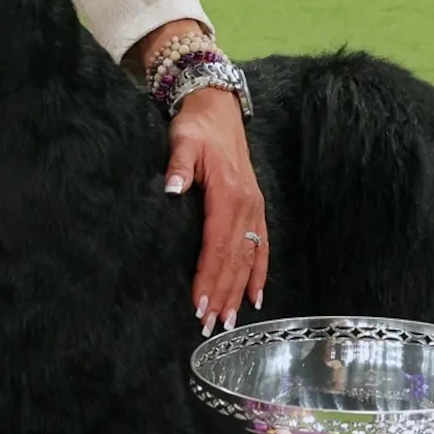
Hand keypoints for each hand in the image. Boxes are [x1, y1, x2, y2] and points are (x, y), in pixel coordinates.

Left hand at [164, 86, 266, 330]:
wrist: (218, 109)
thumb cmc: (197, 127)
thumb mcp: (183, 140)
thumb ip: (179, 166)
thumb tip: (172, 189)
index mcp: (228, 194)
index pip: (217, 245)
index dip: (209, 276)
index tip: (199, 303)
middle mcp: (247, 206)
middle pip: (235, 259)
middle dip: (223, 293)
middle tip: (210, 324)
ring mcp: (255, 208)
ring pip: (249, 258)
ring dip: (238, 290)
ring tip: (230, 320)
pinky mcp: (256, 208)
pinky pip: (262, 246)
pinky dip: (259, 273)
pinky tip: (256, 297)